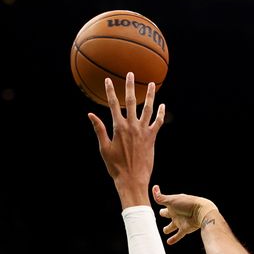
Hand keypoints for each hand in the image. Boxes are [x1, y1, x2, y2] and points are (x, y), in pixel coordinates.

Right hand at [88, 72, 165, 206]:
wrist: (132, 180)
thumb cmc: (116, 167)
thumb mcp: (104, 148)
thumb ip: (99, 129)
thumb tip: (90, 114)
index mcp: (118, 128)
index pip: (113, 105)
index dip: (110, 91)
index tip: (108, 80)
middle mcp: (132, 127)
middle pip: (131, 102)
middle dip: (130, 87)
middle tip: (130, 74)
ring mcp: (143, 131)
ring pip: (148, 109)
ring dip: (150, 95)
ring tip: (151, 84)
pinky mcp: (152, 138)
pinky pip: (158, 122)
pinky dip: (161, 114)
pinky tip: (162, 105)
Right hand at [152, 186, 217, 244]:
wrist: (201, 212)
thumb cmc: (187, 204)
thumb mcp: (171, 200)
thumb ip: (160, 197)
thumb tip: (154, 187)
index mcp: (172, 204)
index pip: (163, 202)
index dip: (160, 201)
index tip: (157, 200)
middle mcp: (176, 212)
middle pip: (167, 214)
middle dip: (164, 214)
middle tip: (162, 214)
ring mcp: (180, 221)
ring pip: (171, 226)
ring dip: (168, 229)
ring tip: (165, 231)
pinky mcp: (184, 229)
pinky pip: (178, 235)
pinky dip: (173, 239)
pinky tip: (168, 242)